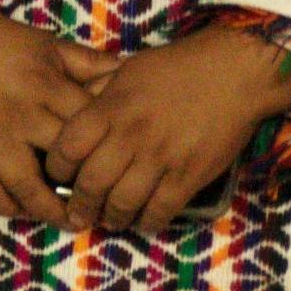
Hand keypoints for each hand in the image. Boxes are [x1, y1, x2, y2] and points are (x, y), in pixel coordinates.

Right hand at [0, 0, 116, 227]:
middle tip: (106, 206)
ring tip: (71, 223)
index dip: (109, 152)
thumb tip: (132, 72)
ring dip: (51, 212)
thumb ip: (89, 63)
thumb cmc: (1, 42)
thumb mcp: (49, 46)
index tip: (124, 170)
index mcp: (45, 86)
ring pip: (26, 187)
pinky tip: (25, 212)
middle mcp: (19, 115)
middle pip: (63, 164)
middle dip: (87, 189)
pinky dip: (8, 207)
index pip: (87, 129)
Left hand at [44, 24, 290, 231]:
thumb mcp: (127, 71)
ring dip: (111, 218)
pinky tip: (143, 222)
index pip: (67, 148)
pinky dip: (147, 222)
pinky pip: (160, 210)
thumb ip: (99, 94)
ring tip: (109, 221)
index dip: (56, 168)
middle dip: (79, 205)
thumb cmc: (177, 67)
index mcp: (110, 108)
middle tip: (77, 214)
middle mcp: (130, 136)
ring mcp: (160, 158)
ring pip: (122, 203)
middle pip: (91, 184)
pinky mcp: (189, 175)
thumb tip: (74, 111)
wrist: (235, 71)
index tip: (58, 176)